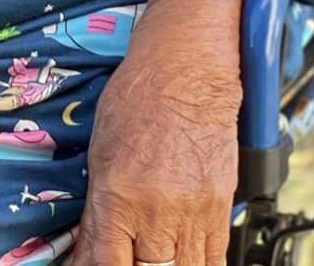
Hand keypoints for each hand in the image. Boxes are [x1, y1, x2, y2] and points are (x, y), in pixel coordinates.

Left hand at [72, 4, 240, 265]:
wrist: (188, 68)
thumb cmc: (139, 97)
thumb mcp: (101, 152)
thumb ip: (99, 211)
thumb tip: (92, 251)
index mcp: (117, 196)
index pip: (105, 265)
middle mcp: (156, 213)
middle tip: (129, 255)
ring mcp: (193, 213)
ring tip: (155, 254)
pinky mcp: (220, 208)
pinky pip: (213, 258)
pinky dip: (196, 263)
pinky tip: (183, 257)